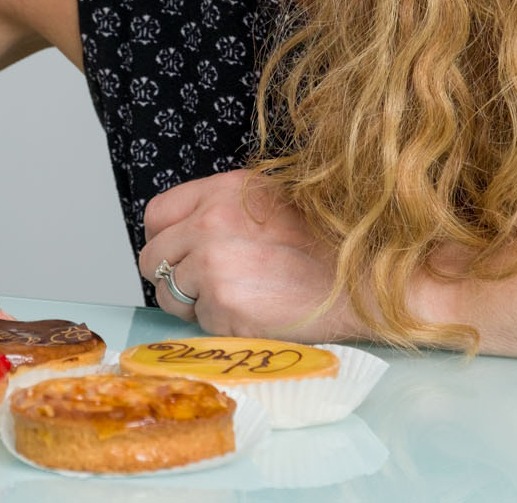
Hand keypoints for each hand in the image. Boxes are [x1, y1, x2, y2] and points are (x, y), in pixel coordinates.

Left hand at [137, 169, 365, 341]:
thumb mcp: (271, 201)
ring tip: (237, 299)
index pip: (156, 215)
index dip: (163, 239)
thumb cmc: (324, 245)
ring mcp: (214, 265)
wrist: (363, 281)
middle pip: (153, 258)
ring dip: (193, 305)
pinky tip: (254, 313)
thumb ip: (222, 209)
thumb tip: (184, 233)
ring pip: (168, 295)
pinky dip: (219, 324)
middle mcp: (210, 223)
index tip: (178, 255)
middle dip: (173, 277)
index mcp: (221, 192)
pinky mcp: (224, 304)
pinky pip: (198, 322)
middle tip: (208, 286)